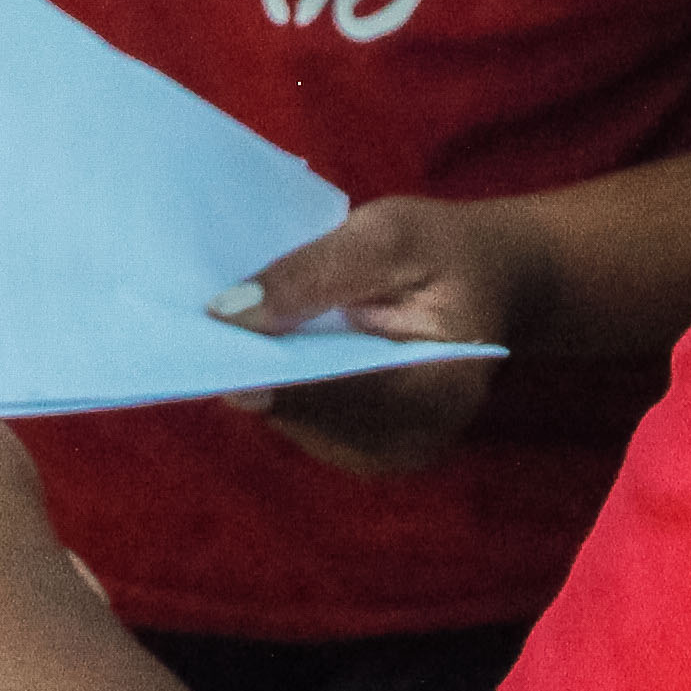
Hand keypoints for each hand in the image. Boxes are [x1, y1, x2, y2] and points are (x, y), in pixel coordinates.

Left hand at [208, 194, 542, 475]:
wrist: (489, 281)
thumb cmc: (446, 252)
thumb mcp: (389, 234)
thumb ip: (313, 272)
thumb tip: (228, 314)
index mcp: (440, 391)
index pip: (337, 391)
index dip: (269, 370)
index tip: (210, 340)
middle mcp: (413, 443)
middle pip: (307, 416)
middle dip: (255, 370)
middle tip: (201, 325)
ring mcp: (387, 456)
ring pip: (293, 423)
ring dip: (260, 378)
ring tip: (228, 331)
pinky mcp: (363, 451)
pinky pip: (299, 421)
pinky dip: (276, 385)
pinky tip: (261, 349)